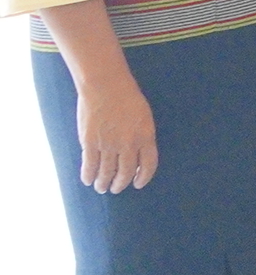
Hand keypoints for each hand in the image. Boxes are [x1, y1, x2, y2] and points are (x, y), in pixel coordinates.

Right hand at [74, 69, 158, 193]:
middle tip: (116, 189)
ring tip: (101, 188)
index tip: (137, 183)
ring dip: (103, 183)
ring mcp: (109, 145)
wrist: (106, 86)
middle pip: (125, 172)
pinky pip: (89, 165)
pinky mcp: (90, 143)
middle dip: (120, 184)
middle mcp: (128, 144)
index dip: (143, 177)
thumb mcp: (144, 116)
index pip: (148, 165)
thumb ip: (142, 135)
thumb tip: (136, 153)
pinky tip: (88, 180)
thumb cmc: (127, 97)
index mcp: (146, 136)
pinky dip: (88, 176)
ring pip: (106, 172)